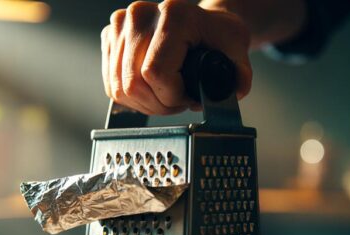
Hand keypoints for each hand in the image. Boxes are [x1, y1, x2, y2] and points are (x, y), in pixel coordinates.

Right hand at [100, 0, 251, 114]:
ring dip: (144, 103)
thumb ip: (239, 77)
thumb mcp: (238, 55)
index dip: (171, 97)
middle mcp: (141, 14)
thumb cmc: (218, 38)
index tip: (189, 95)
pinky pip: (111, 85)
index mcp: (173, 15)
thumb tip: (230, 92)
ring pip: (119, 88)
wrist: (203, 24)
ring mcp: (121, 24)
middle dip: (157, 104)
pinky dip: (131, 97)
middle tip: (178, 100)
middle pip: (133, 84)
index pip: (155, 73)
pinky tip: (151, 90)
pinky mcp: (110, 36)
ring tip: (165, 94)